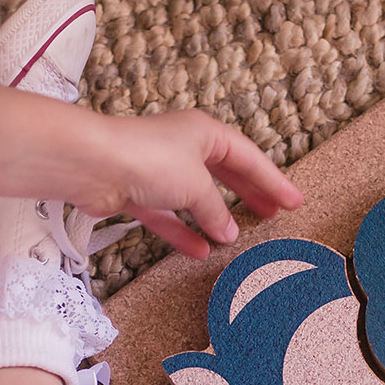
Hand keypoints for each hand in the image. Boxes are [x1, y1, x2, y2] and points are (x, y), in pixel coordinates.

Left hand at [91, 109, 303, 257]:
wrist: (90, 164)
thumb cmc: (148, 159)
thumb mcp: (196, 184)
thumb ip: (217, 210)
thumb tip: (228, 231)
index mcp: (205, 133)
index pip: (249, 158)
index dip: (274, 181)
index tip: (295, 201)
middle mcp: (184, 147)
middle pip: (226, 174)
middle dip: (250, 195)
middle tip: (274, 215)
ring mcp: (160, 171)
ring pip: (197, 197)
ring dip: (216, 217)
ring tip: (239, 236)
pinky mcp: (137, 193)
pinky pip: (168, 216)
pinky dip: (184, 232)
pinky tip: (202, 250)